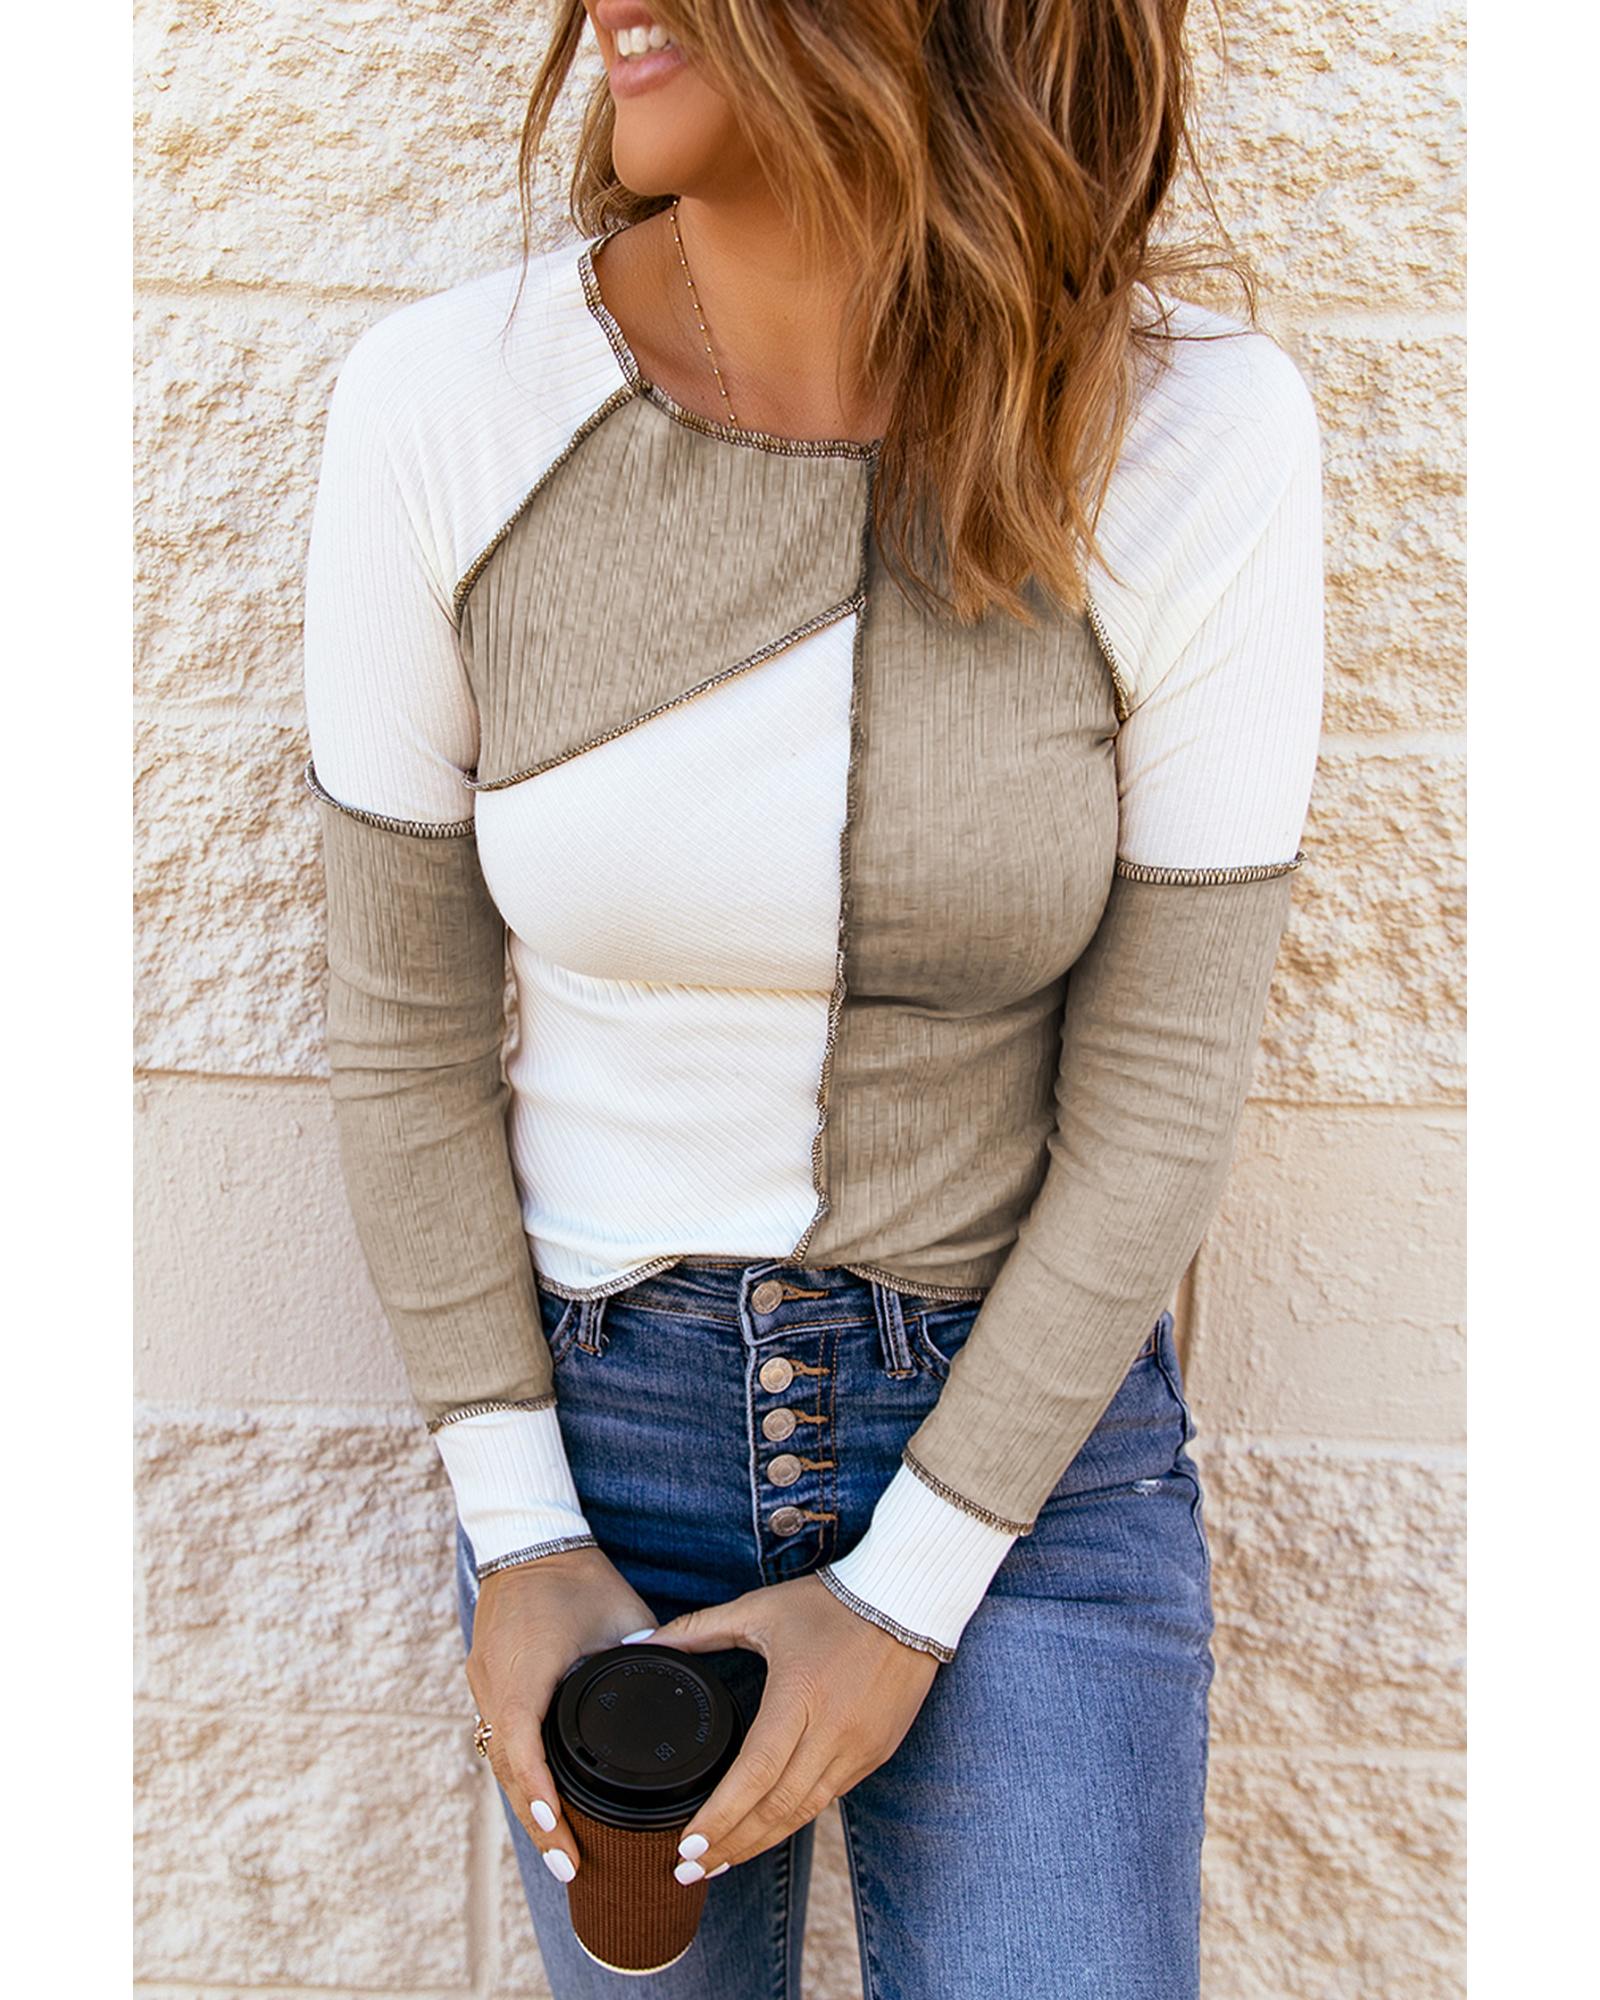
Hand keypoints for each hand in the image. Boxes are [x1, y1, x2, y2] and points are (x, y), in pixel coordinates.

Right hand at [466, 1544, 656, 1881]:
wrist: (528, 1541)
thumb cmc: (578, 1577)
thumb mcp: (618, 1618)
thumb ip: (643, 1657)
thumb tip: (676, 1694)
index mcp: (526, 1670)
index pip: (523, 1747)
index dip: (541, 1797)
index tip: (561, 1834)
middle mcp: (495, 1683)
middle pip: (508, 1769)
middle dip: (537, 1822)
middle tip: (570, 1867)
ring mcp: (484, 1684)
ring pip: (500, 1759)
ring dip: (526, 1804)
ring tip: (559, 1850)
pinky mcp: (487, 1682)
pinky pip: (498, 1739)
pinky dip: (519, 1774)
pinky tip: (541, 1802)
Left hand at [646, 1574, 940, 1880]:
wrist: (906, 1602)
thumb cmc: (829, 1603)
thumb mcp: (759, 1610)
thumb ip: (696, 1629)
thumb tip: (639, 1643)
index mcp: (800, 1695)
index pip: (756, 1773)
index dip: (721, 1817)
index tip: (686, 1847)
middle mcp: (833, 1731)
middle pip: (778, 1808)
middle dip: (731, 1845)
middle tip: (689, 1871)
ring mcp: (859, 1748)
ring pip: (805, 1812)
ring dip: (761, 1842)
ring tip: (720, 1862)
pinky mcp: (876, 1754)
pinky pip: (830, 1798)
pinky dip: (795, 1818)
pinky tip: (767, 1828)